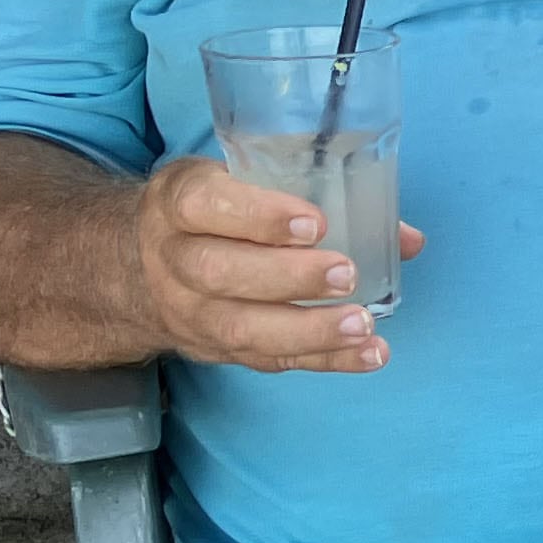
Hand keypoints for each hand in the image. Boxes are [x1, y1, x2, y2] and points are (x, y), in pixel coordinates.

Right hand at [129, 156, 421, 373]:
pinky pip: (267, 360)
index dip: (260, 216)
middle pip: (219, 272)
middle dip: (288, 276)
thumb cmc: (212, 214)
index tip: (315, 224)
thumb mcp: (241, 182)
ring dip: (308, 330)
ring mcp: (189, 311)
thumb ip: (317, 198)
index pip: (203, 205)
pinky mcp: (215, 349)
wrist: (136, 270)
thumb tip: (407, 238)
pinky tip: (369, 354)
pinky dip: (324, 360)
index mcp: (177, 203)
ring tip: (361, 324)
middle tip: (346, 274)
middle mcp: (174, 258)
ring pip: (239, 326)